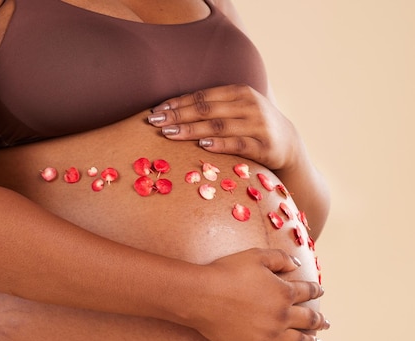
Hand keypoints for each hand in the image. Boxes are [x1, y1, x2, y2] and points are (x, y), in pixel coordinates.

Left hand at [148, 84, 302, 171]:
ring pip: (219, 126)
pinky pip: (238, 144)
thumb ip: (210, 108)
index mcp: (238, 92)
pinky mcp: (264, 146)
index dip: (177, 103)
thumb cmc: (250, 125)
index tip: (155, 111)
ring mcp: (257, 124)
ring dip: (191, 130)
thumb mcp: (234, 109)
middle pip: (206, 110)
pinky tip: (202, 146)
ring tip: (169, 134)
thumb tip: (170, 112)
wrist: (287, 142)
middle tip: (154, 122)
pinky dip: (219, 144)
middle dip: (178, 115)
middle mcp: (249, 105)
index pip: (202, 96)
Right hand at [190, 248, 328, 340]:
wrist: (202, 295)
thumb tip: (297, 265)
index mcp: (284, 292)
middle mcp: (282, 316)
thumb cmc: (226, 271)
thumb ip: (279, 258)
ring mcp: (269, 336)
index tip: (320, 292)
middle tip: (326, 323)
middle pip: (308, 320)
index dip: (316, 290)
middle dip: (320, 321)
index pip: (308, 292)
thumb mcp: (255, 256)